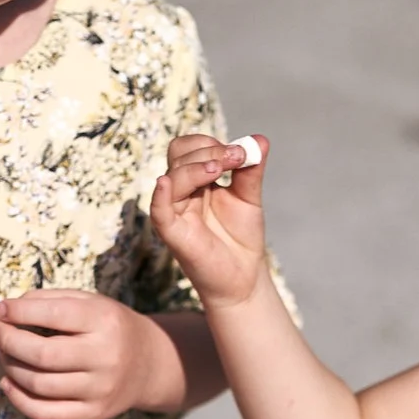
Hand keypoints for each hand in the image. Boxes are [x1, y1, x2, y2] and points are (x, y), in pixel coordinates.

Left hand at [0, 289, 173, 418]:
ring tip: (4, 354)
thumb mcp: (90, 303)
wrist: (149, 365)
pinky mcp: (94, 413)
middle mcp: (105, 356)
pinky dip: (18, 400)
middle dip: (8, 341)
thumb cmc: (109, 327)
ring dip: (10, 367)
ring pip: (38, 384)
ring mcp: (100, 389)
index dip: (18, 312)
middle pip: (41, 353)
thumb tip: (5, 310)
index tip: (1, 310)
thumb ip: (50, 300)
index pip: (53, 314)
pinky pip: (46, 413)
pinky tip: (9, 384)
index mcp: (105, 321)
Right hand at [150, 133, 268, 309]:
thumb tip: (260, 140)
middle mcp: (181, 192)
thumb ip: (251, 170)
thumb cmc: (242, 238)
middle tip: (236, 158)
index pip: (191, 148)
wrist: (244, 278)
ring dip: (197, 167)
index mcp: (196, 181)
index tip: (242, 153)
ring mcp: (175, 211)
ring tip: (222, 168)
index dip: (213, 144)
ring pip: (173, 176)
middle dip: (208, 151)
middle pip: (179, 154)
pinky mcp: (172, 233)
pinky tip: (166, 183)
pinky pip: (159, 210)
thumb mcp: (250, 198)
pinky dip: (161, 195)